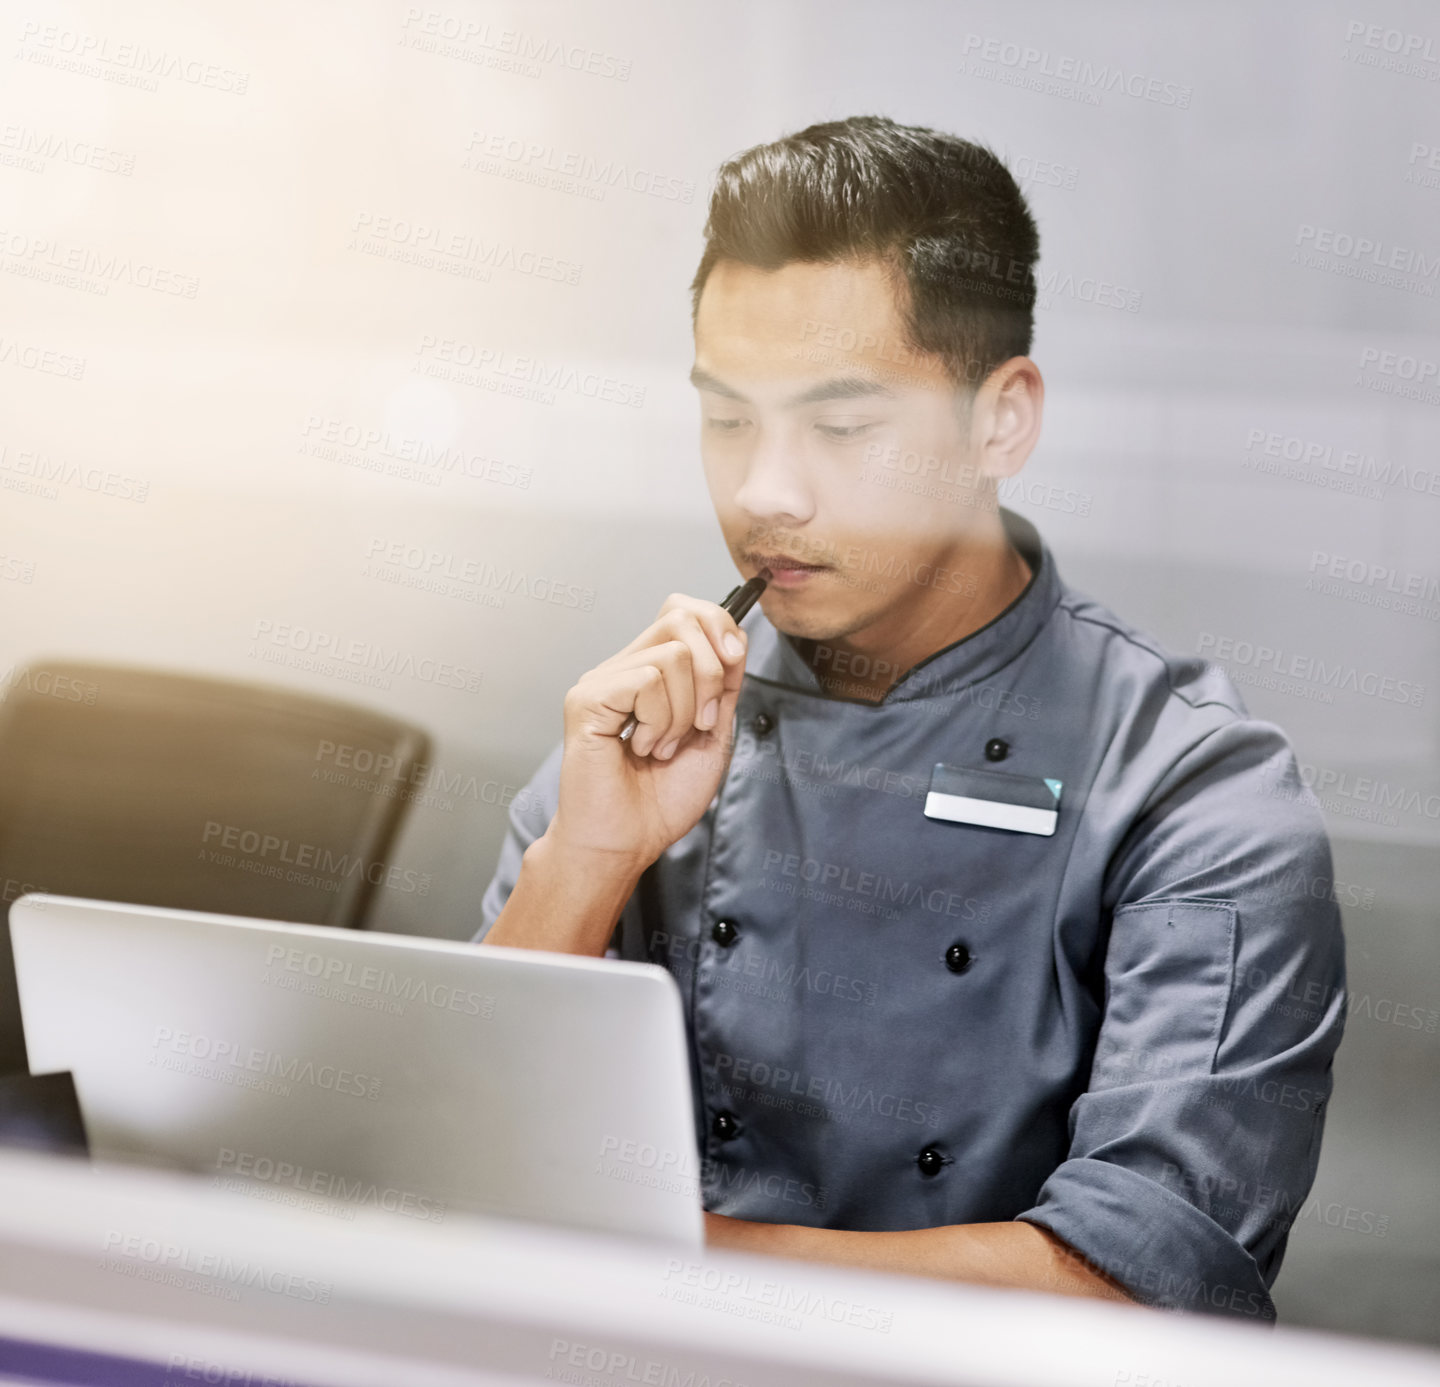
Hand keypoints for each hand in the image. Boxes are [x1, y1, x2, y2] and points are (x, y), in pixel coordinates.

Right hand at [547, 592, 748, 872]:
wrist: (628, 842)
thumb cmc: (661, 799)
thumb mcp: (713, 733)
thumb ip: (724, 684)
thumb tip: (735, 637)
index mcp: (650, 671)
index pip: (684, 610)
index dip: (719, 627)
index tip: (735, 666)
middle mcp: (623, 668)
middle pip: (681, 616)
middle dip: (712, 673)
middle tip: (699, 723)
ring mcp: (602, 680)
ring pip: (673, 654)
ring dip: (683, 712)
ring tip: (661, 747)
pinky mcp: (587, 698)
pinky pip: (648, 680)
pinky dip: (660, 721)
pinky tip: (641, 748)